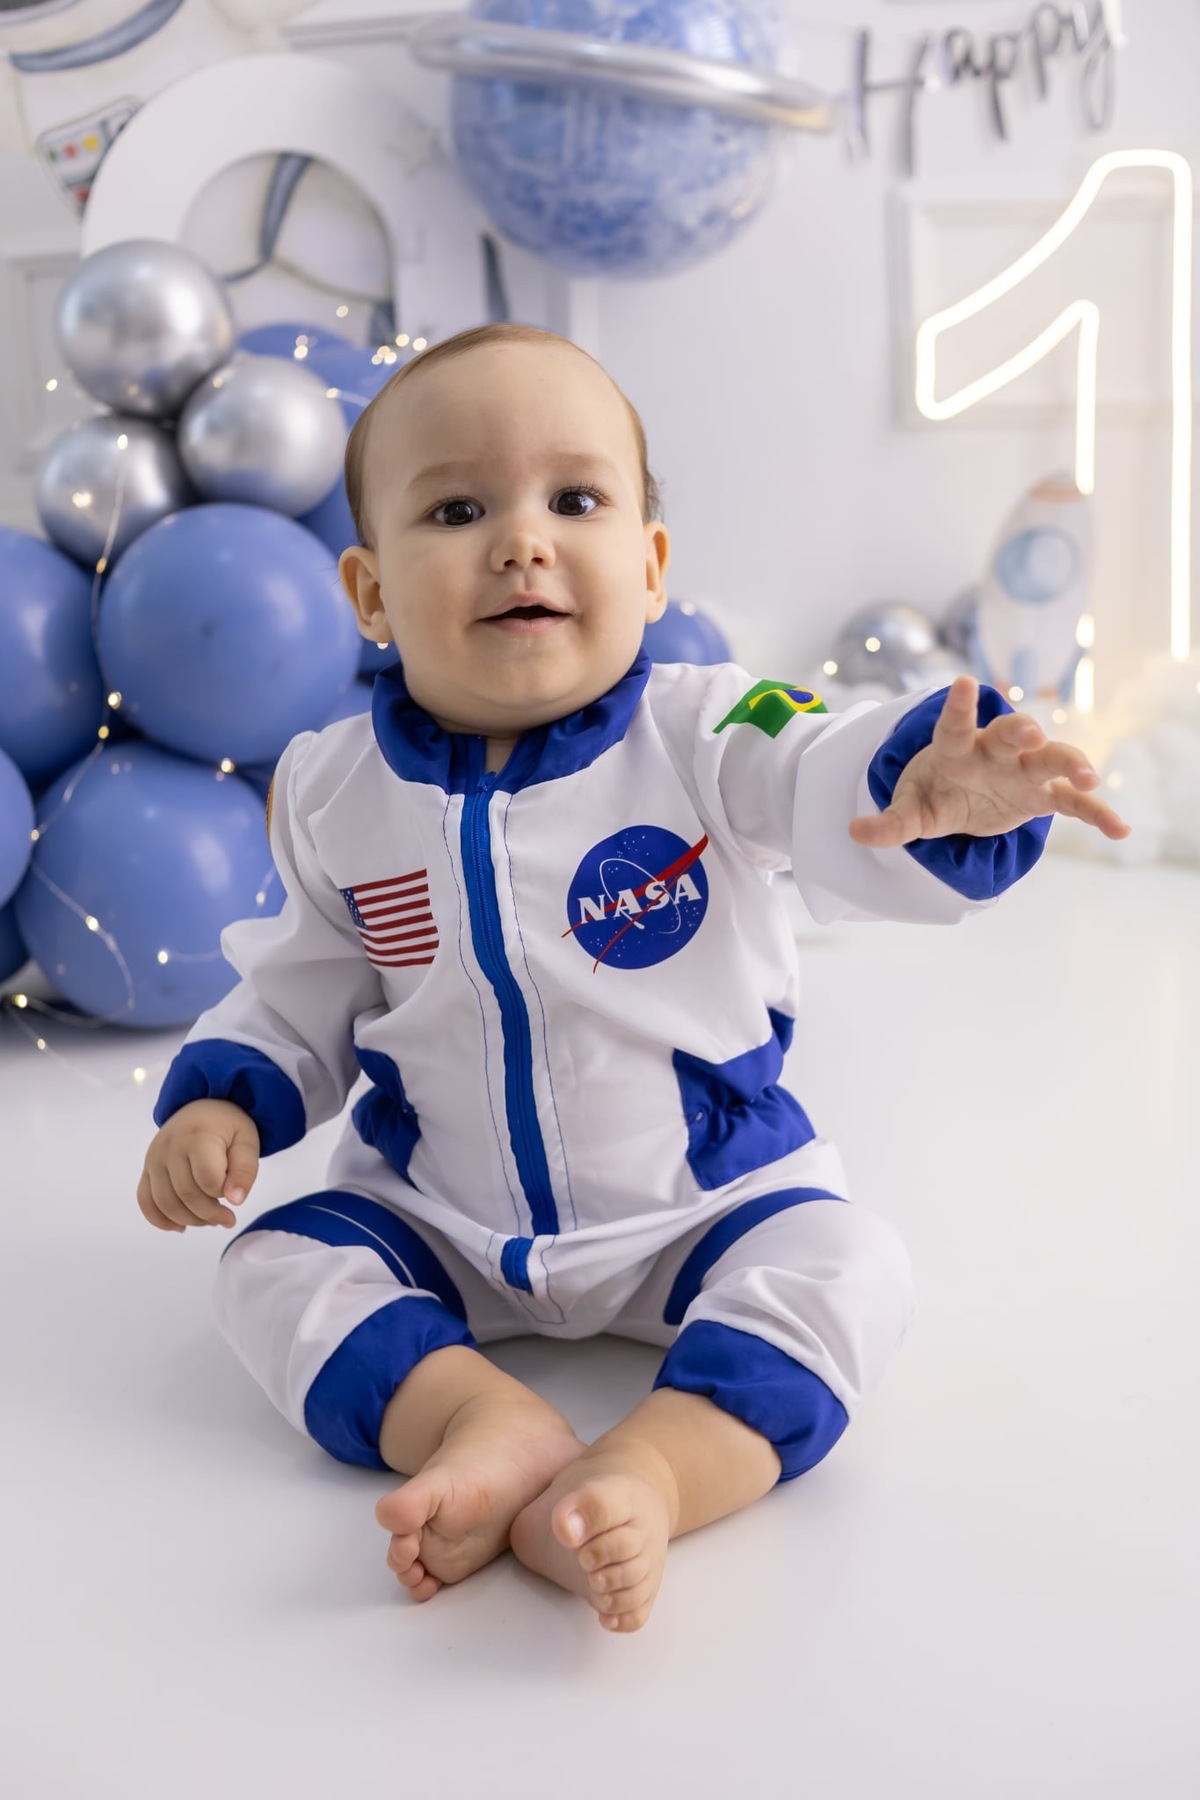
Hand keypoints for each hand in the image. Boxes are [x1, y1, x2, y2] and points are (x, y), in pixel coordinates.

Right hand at [137, 1099, 259, 1232]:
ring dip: (189, 1220)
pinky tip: (180, 1227)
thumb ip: (245, 1170)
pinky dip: (160, 1219)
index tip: (236, 1196)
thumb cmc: (228, 1125)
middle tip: (228, 1219)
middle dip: (210, 1214)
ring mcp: (154, 1158)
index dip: (224, 1193)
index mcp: (198, 1136)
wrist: (201, 1106)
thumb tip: (235, 1201)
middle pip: (186, 1195)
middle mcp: (170, 1147)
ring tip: (210, 1220)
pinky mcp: (147, 1168)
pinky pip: (145, 1200)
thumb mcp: (247, 1142)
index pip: (208, 1179)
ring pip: (165, 1203)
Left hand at [848, 675, 1131, 848]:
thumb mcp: (909, 811)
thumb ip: (888, 823)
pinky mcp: (1043, 797)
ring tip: (1088, 777)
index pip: (955, 723)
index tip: (963, 682)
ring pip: (1050, 760)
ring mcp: (1023, 772)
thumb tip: (855, 832)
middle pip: (1010, 735)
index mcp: (956, 749)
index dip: (959, 704)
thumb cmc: (933, 794)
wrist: (960, 800)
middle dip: (1020, 731)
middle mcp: (994, 753)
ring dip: (1069, 763)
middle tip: (1028, 732)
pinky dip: (1097, 814)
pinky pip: (1074, 804)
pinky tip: (1120, 829)